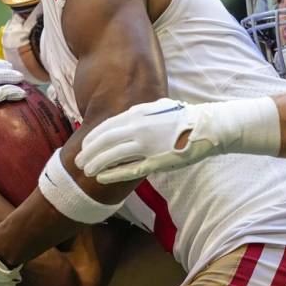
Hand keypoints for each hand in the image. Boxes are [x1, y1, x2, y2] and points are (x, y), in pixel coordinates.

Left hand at [75, 98, 218, 183]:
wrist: (206, 126)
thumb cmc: (184, 116)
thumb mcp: (157, 107)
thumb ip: (139, 113)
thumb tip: (125, 118)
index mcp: (137, 114)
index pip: (105, 127)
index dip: (91, 138)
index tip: (84, 146)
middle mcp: (138, 128)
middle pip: (104, 142)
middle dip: (88, 153)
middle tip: (79, 162)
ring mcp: (146, 146)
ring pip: (112, 156)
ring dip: (96, 164)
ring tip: (87, 172)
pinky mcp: (155, 161)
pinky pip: (128, 169)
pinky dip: (112, 174)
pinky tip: (102, 178)